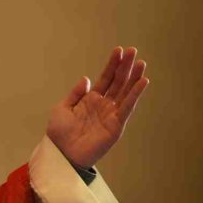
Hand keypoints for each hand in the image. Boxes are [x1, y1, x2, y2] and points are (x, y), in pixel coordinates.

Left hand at [46, 46, 149, 168]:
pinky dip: (135, 94)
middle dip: (125, 66)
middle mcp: (103, 105)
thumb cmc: (59, 133)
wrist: (61, 152)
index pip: (105, 78)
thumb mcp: (63, 108)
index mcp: (90, 99)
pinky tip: (142, 82)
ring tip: (141, 63)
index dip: (112, 65)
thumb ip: (75, 93)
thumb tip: (87, 78)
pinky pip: (127, 107)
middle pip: (118, 82)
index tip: (118, 50)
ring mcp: (111, 114)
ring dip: (134, 77)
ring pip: (125, 92)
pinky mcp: (116, 125)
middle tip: (133, 50)